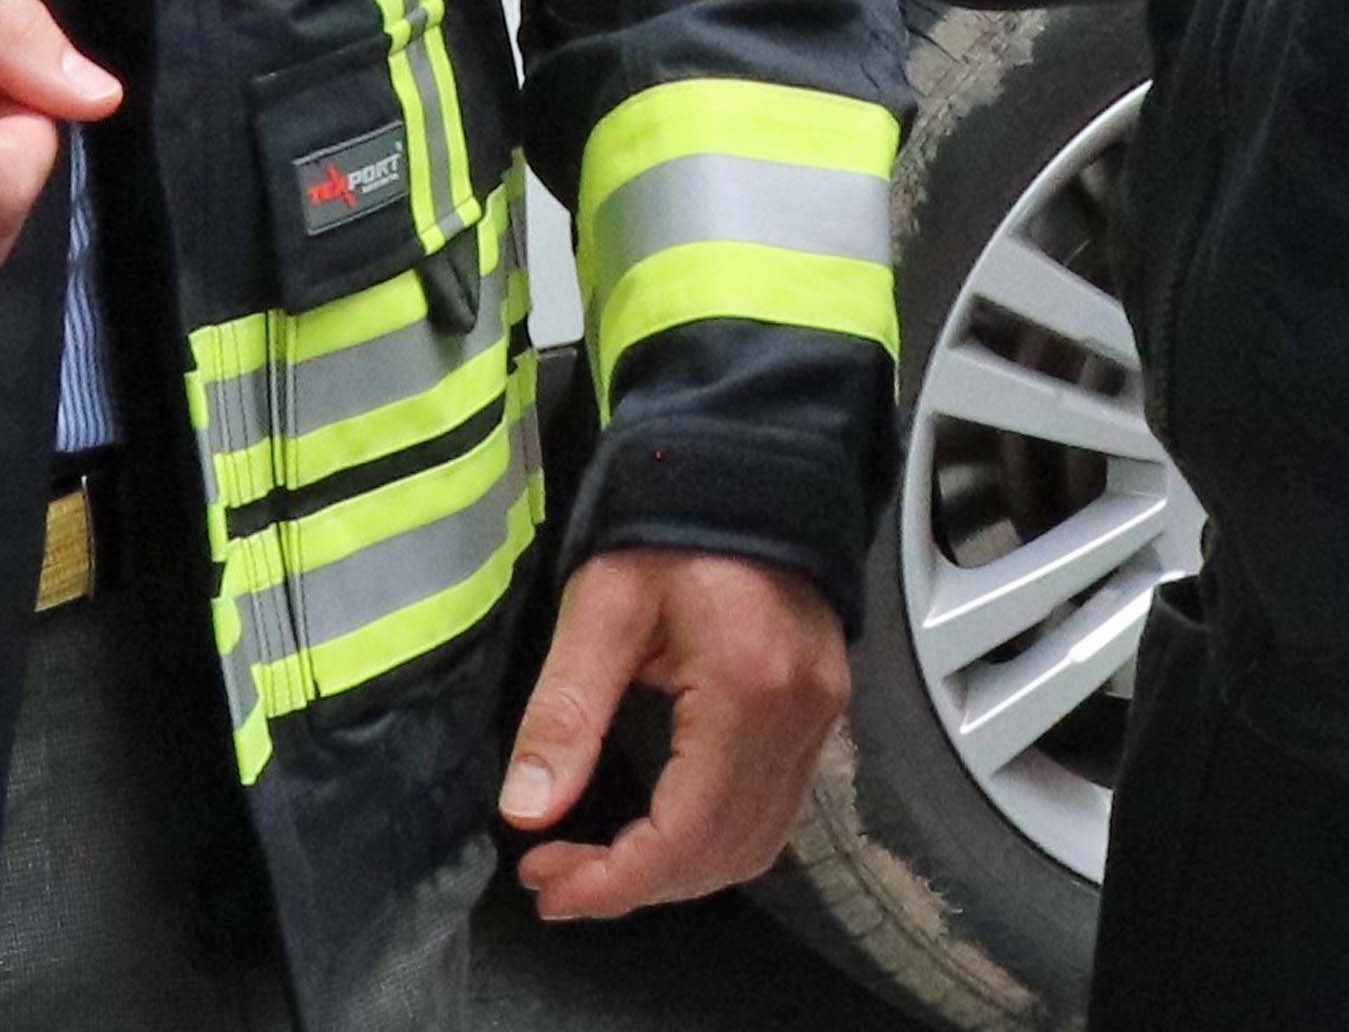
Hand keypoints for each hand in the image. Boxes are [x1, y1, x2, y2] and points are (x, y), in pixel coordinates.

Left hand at [498, 546, 851, 921]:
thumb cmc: (670, 523)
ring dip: (676, 874)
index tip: (545, 883)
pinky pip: (775, 811)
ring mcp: (820, 716)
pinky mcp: (821, 710)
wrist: (749, 464)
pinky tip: (657, 832)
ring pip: (757, 845)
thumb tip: (527, 811)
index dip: (612, 882)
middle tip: (556, 878)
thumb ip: (565, 711)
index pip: (686, 835)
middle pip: (725, 855)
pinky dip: (713, 842)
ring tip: (599, 866)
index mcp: (749, 690)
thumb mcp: (601, 605)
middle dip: (635, 886)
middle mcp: (799, 717)